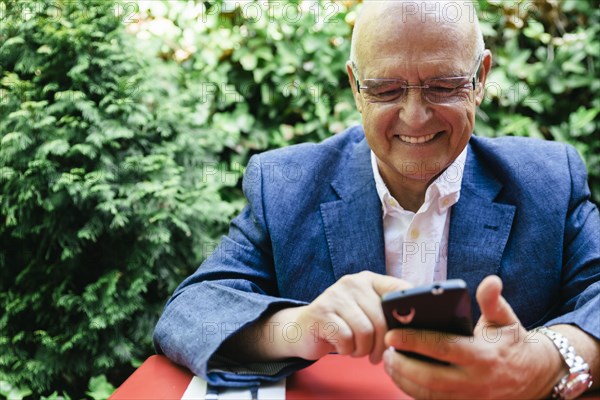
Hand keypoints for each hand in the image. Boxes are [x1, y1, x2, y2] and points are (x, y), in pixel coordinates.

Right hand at [290, 271, 410, 362]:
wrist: (303, 329)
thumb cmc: (342, 324)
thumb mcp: (365, 312)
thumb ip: (386, 313)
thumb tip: (415, 325)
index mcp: (368, 279)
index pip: (397, 289)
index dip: (408, 311)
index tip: (408, 330)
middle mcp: (352, 282)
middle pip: (381, 318)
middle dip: (382, 344)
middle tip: (377, 355)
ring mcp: (335, 295)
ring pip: (365, 331)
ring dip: (363, 349)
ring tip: (357, 350)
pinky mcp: (321, 312)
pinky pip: (346, 339)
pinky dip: (347, 350)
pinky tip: (343, 347)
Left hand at [382, 275, 563, 398]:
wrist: (536, 377)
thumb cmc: (513, 342)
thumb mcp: (506, 320)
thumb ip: (493, 301)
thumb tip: (491, 280)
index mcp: (483, 355)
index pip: (443, 348)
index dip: (414, 342)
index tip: (391, 334)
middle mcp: (476, 381)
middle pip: (431, 378)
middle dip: (403, 366)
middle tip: (385, 351)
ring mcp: (470, 398)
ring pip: (428, 394)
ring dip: (403, 380)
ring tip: (388, 362)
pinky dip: (413, 391)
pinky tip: (401, 376)